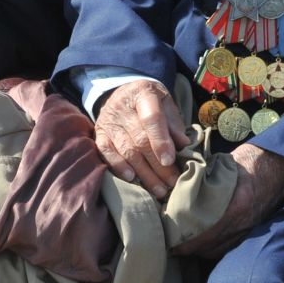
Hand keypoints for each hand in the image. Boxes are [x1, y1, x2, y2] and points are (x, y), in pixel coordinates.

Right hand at [93, 78, 185, 200]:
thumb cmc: (152, 103)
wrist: (126, 94)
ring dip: (144, 173)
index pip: (152, 118)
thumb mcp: (166, 105)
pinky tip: (132, 179)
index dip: (161, 141)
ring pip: (126, 150)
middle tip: (171, 182)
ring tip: (159, 189)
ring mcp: (108, 120)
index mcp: (143, 93)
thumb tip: (184, 145)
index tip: (170, 161)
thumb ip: (174, 124)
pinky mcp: (99, 133)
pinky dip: (119, 167)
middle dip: (158, 165)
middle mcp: (122, 105)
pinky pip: (106, 153)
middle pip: (140, 139)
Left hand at [172, 142, 283, 257]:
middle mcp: (243, 222)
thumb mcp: (225, 165)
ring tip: (186, 244)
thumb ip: (205, 180)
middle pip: (211, 246)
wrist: (281, 164)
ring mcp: (250, 227)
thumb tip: (179, 188)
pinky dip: (217, 246)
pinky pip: (231, 245)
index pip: (207, 232)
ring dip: (203, 249)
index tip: (172, 243)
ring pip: (221, 249)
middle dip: (191, 248)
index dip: (188, 242)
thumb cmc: (252, 160)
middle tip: (174, 244)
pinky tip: (206, 241)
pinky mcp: (254, 228)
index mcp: (237, 205)